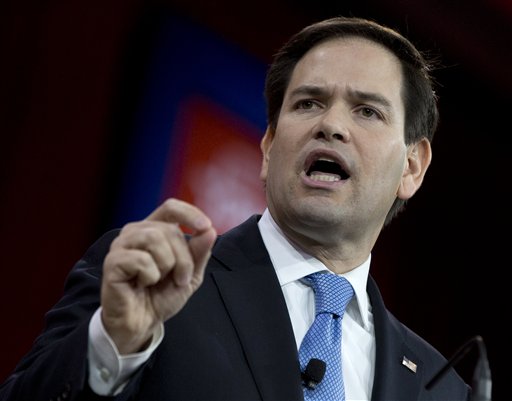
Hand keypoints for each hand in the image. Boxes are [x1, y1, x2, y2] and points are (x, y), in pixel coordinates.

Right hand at [100, 198, 216, 353]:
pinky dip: (150, 275)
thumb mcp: (190, 275)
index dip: (189, 213)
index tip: (205, 226)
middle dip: (183, 259)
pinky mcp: (112, 262)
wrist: (141, 323)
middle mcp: (135, 232)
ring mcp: (121, 245)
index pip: (170, 208)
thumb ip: (199, 253)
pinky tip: (142, 284)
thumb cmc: (161, 296)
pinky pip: (141, 259)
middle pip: (169, 230)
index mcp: (153, 230)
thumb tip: (210, 231)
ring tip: (160, 280)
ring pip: (154, 238)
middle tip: (179, 279)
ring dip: (167, 265)